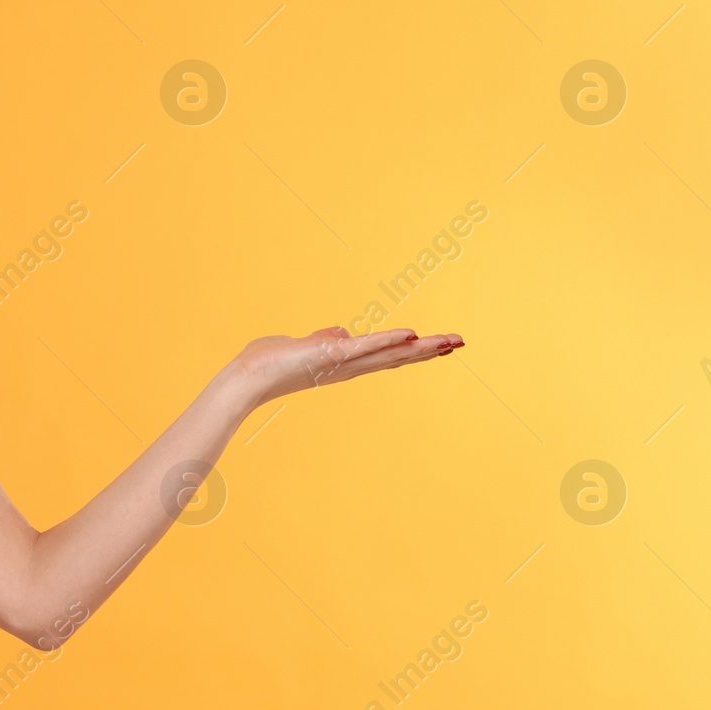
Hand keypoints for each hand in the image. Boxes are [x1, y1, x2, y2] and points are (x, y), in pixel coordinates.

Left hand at [235, 326, 463, 408]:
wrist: (249, 377)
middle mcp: (350, 368)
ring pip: (390, 354)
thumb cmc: (271, 362)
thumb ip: (325, 339)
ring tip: (450, 341)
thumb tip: (342, 332)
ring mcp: (343, 363)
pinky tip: (411, 335)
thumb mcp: (304, 346)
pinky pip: (365, 347)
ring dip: (421, 347)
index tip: (442, 345)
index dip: (414, 351)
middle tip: (460, 342)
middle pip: (398, 358)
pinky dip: (388, 340)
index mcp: (345, 364)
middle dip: (430, 350)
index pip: (387, 356)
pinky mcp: (332, 355)